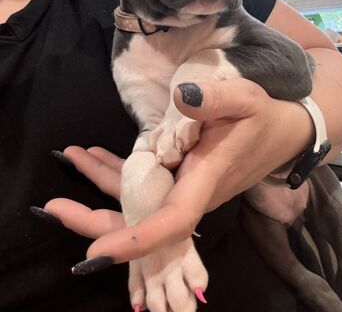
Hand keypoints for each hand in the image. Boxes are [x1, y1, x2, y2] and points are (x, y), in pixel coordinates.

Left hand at [43, 78, 312, 268]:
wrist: (280, 134)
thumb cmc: (264, 118)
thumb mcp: (246, 99)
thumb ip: (216, 98)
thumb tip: (181, 96)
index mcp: (206, 179)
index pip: (172, 221)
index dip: (136, 241)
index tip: (95, 253)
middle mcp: (191, 193)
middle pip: (141, 220)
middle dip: (96, 221)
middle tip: (52, 207)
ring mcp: (184, 188)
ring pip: (138, 200)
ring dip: (100, 184)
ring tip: (71, 156)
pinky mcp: (181, 179)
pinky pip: (145, 184)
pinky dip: (117, 172)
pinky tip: (96, 157)